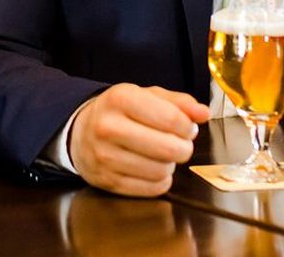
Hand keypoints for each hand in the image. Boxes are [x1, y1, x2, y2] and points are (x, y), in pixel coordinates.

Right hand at [69, 84, 210, 196]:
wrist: (80, 133)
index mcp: (120, 99)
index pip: (171, 119)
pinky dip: (160, 180)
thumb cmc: (120, 112)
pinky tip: (152, 167)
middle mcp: (109, 127)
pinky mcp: (108, 181)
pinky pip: (152, 188)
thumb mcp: (146, 96)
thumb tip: (203, 113)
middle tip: (179, 143)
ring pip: (162, 171)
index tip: (187, 127)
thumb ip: (178, 102)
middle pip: (169, 148)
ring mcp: (106, 157)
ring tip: (161, 153)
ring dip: (169, 164)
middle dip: (183, 147)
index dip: (188, 126)